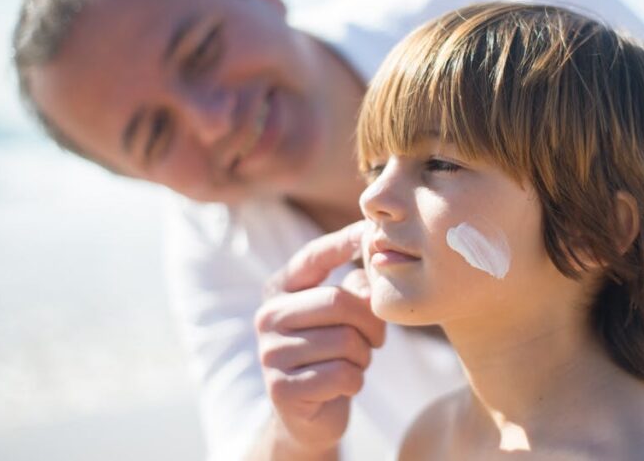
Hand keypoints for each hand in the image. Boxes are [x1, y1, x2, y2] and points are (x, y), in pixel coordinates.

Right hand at [254, 221, 385, 455]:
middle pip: (338, 302)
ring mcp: (270, 353)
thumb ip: (357, 289)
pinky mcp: (281, 388)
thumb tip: (373, 276)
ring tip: (354, 363)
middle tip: (376, 339)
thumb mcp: (345, 317)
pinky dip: (355, 381)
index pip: (313, 257)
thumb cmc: (333, 354)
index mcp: (281, 290)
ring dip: (363, 356)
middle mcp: (268, 316)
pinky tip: (343, 385)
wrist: (309, 415)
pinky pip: (342, 374)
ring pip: (345, 341)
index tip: (368, 229)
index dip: (343, 242)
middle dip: (370, 322)